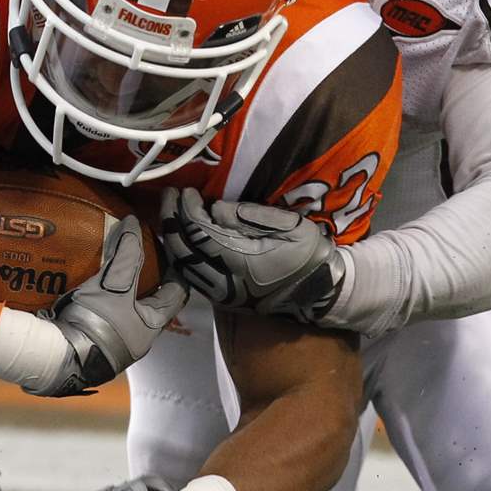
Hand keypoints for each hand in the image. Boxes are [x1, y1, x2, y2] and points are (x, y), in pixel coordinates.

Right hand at [34, 215, 187, 395]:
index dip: (176, 274)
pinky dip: (93, 300)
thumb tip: (134, 223)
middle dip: (144, 282)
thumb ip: (128, 254)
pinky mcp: (87, 344)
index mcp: (151, 327)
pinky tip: (81, 285)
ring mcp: (111, 344)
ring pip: (121, 311)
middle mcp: (135, 338)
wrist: (57, 359)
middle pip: (147, 304)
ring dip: (116, 292)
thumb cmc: (98, 324)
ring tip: (107, 268)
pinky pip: (96, 316)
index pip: (175, 296)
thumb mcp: (116, 285)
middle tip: (137, 257)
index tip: (171, 254)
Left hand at [160, 187, 344, 322]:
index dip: (188, 210)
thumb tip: (215, 208)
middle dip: (172, 219)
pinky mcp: (221, 299)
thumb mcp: (291, 227)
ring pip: (181, 267)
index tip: (187, 191)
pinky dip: (179, 255)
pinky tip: (178, 236)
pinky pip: (189, 277)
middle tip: (170, 195)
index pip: (201, 234)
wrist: (320, 294)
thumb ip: (252, 215)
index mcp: (243, 263)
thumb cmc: (309, 255)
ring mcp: (221, 295)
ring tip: (170, 211)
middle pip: (184, 251)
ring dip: (171, 237)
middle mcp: (226, 283)